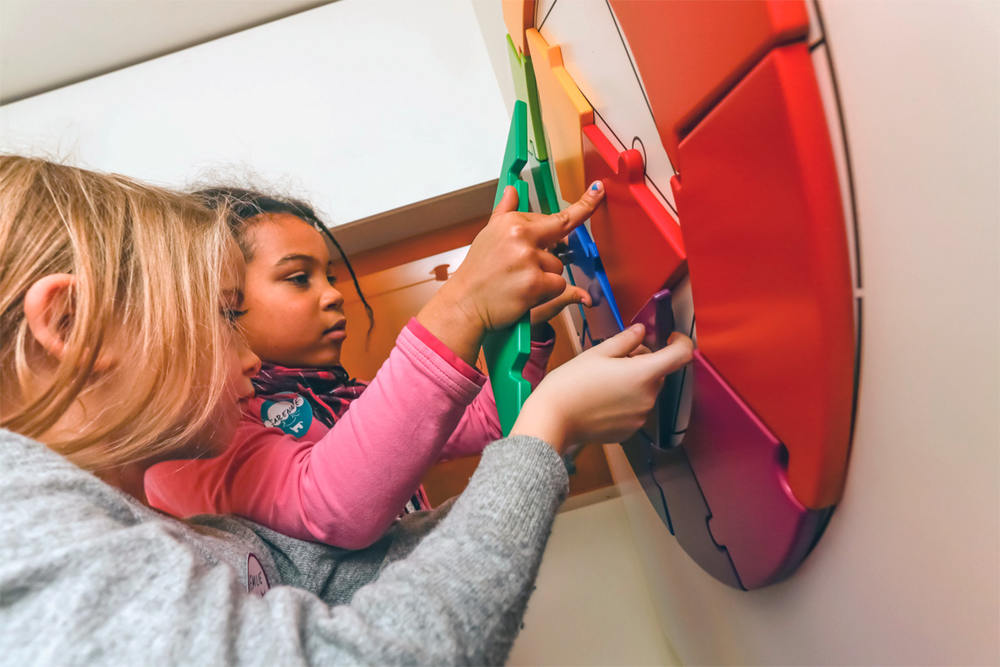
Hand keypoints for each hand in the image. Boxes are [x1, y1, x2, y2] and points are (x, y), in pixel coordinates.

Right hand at [446, 182, 603, 329]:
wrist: (465, 304)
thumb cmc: (477, 273)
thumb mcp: (488, 236)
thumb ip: (504, 213)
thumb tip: (513, 191)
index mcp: (511, 222)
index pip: (553, 215)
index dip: (582, 205)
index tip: (598, 191)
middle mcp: (520, 236)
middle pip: (561, 236)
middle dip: (562, 241)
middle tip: (550, 244)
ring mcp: (529, 259)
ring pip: (558, 266)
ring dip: (546, 277)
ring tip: (519, 283)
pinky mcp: (535, 283)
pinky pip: (557, 285)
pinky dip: (546, 293)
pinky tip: (525, 295)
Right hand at [510, 325, 693, 452]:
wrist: (553, 419)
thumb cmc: (571, 383)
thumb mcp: (598, 353)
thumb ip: (626, 340)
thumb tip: (641, 331)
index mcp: (643, 374)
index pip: (681, 355)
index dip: (680, 342)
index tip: (671, 337)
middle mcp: (648, 398)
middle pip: (658, 373)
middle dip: (644, 362)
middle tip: (616, 358)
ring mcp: (640, 417)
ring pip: (646, 391)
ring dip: (634, 382)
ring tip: (604, 381)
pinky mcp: (630, 430)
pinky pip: (635, 409)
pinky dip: (626, 401)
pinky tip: (602, 398)